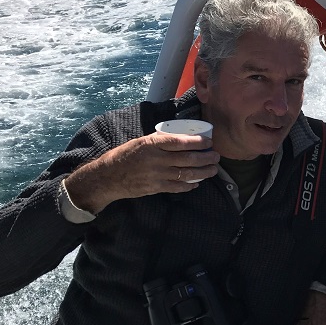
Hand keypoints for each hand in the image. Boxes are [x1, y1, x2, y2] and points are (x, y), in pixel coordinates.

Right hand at [64, 132, 219, 213]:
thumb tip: (180, 136)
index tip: (208, 141)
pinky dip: (189, 185)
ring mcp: (157, 175)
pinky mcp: (156, 188)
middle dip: (205, 158)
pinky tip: (197, 182)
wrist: (109, 176)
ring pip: (186, 174)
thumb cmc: (125, 155)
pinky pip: (177, 187)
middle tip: (216, 156)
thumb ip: (159, 140)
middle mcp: (156, 159)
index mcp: (152, 144)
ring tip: (213, 169)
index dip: (197, 142)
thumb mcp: (141, 142)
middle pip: (187, 159)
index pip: (180, 141)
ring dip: (202, 172)